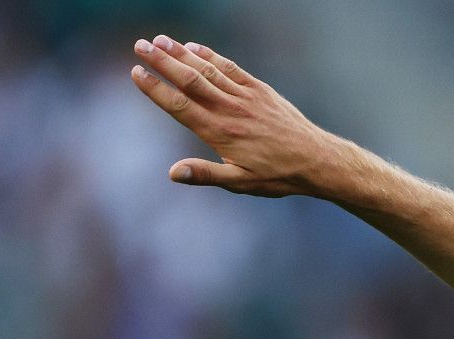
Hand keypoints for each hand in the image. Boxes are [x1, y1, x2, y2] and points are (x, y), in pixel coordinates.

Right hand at [129, 34, 350, 197]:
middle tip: (139, 45)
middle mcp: (230, 110)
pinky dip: (212, 57)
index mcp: (220, 132)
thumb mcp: (241, 182)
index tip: (135, 72)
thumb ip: (205, 174)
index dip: (155, 88)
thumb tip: (172, 173)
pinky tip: (195, 48)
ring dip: (182, 54)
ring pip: (209, 70)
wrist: (318, 160)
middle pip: (190, 80)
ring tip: (160, 40)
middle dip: (163, 62)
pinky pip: (232, 69)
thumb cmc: (278, 176)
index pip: (179, 105)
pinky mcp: (261, 90)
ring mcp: (246, 97)